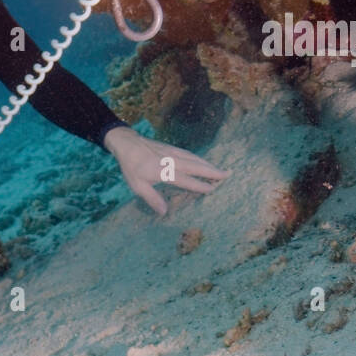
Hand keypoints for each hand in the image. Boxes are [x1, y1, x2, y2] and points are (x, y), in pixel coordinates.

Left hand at [102, 126, 229, 216]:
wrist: (127, 143)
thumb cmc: (131, 167)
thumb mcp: (137, 185)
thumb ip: (151, 198)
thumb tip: (164, 212)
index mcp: (163, 171)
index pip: (184, 179)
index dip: (198, 185)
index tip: (212, 189)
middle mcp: (171, 161)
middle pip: (195, 166)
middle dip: (211, 171)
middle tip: (227, 175)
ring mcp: (173, 153)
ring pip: (194, 159)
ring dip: (208, 165)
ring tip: (221, 171)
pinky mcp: (172, 148)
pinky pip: (189, 154)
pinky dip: (200, 159)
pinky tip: (205, 163)